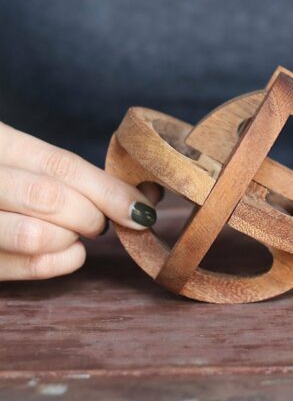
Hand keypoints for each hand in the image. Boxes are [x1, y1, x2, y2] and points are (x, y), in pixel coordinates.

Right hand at [0, 122, 159, 280]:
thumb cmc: (1, 176)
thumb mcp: (19, 158)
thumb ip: (67, 174)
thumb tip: (144, 195)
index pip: (62, 166)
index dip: (109, 190)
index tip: (143, 209)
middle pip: (52, 198)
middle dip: (92, 215)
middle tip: (101, 221)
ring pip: (37, 235)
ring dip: (72, 237)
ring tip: (79, 233)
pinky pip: (21, 267)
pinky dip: (58, 264)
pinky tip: (69, 254)